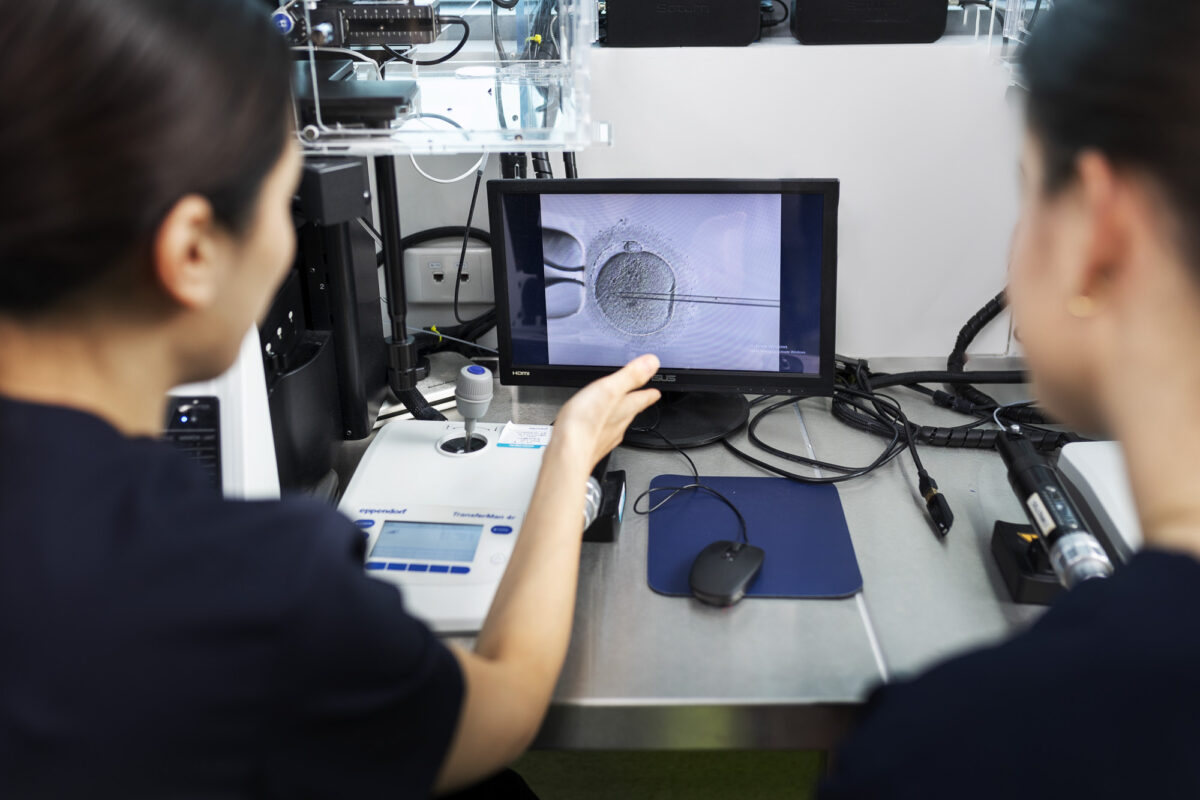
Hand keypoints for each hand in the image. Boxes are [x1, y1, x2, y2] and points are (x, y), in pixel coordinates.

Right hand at [551, 355, 661, 470]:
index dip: (649, 393)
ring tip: (618, 412)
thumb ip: (630, 376)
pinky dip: (600, 428)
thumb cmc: (586, 424)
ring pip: (616, 425)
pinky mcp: (589, 447)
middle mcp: (617, 426)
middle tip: (640, 400)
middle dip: (635, 405)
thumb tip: (652, 362)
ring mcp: (603, 438)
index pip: (642, 399)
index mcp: (624, 409)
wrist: (567, 455)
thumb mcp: (609, 390)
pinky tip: (593, 428)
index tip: (656, 392)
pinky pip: (599, 434)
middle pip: (630, 413)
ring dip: (618, 417)